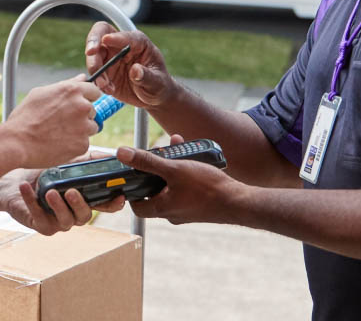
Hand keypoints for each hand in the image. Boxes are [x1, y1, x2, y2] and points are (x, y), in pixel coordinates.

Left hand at [0, 167, 127, 235]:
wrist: (14, 182)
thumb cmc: (43, 173)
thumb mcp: (67, 162)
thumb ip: (88, 161)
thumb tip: (109, 156)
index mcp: (83, 199)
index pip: (104, 205)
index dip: (113, 204)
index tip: (119, 196)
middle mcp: (74, 213)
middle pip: (84, 216)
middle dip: (79, 205)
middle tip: (71, 192)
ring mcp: (58, 221)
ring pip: (65, 221)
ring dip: (58, 206)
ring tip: (50, 192)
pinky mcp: (41, 225)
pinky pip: (39, 218)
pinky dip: (32, 202)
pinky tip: (26, 187)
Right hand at [5, 77, 100, 167]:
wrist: (17, 143)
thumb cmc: (25, 117)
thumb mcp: (41, 93)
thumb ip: (66, 85)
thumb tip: (81, 78)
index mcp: (72, 91)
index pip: (94, 91)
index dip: (87, 98)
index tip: (81, 104)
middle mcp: (82, 106)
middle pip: (92, 111)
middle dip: (81, 116)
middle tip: (62, 122)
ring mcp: (84, 127)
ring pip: (90, 128)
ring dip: (80, 130)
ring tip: (59, 133)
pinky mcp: (82, 144)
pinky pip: (83, 143)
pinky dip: (74, 144)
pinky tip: (59, 143)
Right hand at [84, 23, 176, 109]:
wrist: (152, 97)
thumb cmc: (159, 85)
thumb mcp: (157, 83)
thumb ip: (147, 77)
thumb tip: (136, 70)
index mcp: (138, 42)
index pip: (124, 35)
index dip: (115, 37)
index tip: (106, 41)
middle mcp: (121, 46)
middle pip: (101, 35)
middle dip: (93, 43)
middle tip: (90, 54)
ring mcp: (111, 57)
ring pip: (93, 54)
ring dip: (95, 68)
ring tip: (105, 86)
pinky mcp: (104, 70)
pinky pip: (93, 71)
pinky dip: (96, 80)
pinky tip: (108, 90)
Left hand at [115, 143, 243, 225]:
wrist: (238, 202)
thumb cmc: (207, 188)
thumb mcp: (175, 169)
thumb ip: (148, 161)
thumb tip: (122, 154)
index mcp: (162, 209)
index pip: (136, 205)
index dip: (131, 190)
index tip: (132, 174)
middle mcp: (172, 213)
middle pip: (154, 192)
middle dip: (155, 170)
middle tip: (158, 154)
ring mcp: (186, 210)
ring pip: (171, 187)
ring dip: (172, 167)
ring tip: (178, 148)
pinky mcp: (198, 206)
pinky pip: (184, 188)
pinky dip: (184, 173)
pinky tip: (192, 157)